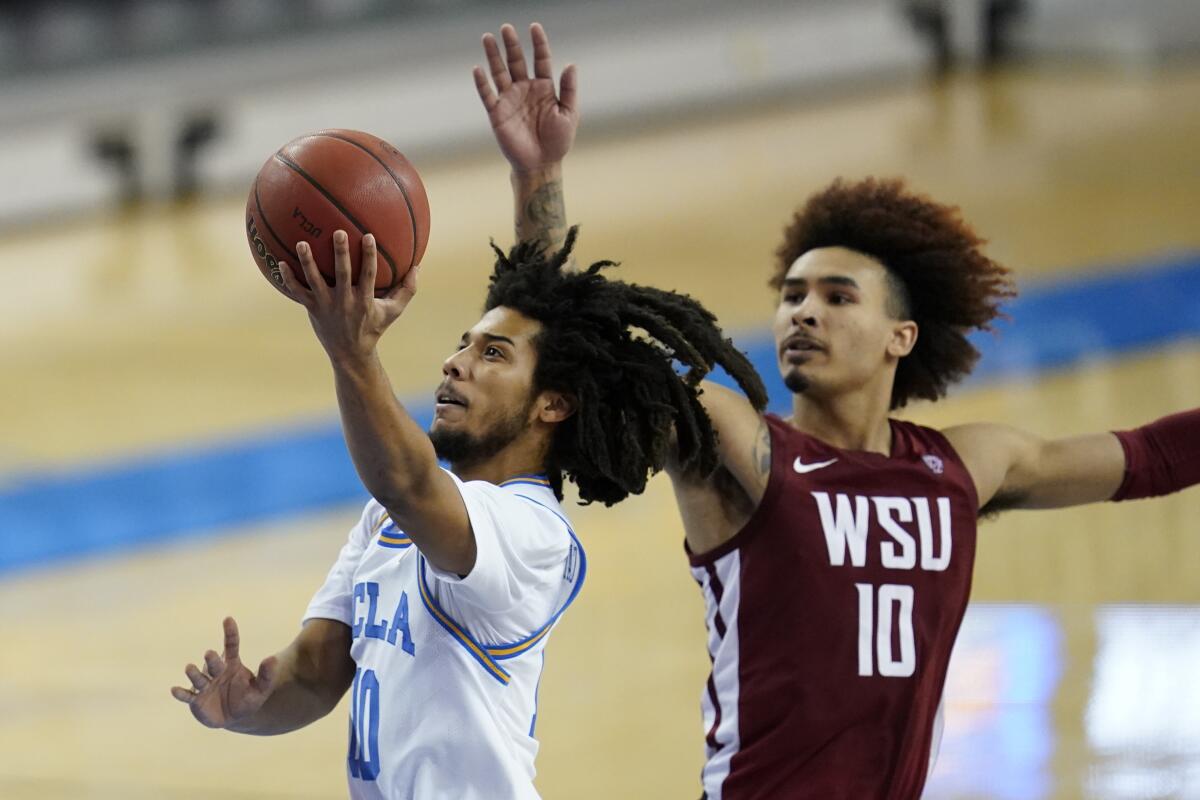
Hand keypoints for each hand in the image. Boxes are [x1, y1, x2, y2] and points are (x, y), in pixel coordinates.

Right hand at [171, 617, 278, 728]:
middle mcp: (216, 672)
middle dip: (211, 659)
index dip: (230, 633)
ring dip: (194, 673)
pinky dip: (181, 693)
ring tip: (189, 668)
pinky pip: (187, 696)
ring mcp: (205, 685)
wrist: (234, 718)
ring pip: (198, 677)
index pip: (231, 646)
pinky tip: (174, 690)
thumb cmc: (247, 699)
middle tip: (210, 654)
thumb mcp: (261, 689)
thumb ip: (266, 675)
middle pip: (213, 662)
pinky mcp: (196, 700)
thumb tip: (272, 659)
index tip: (228, 619)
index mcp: (232, 665)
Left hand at [279, 229, 419, 361]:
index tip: (368, 236)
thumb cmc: (373, 327)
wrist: (350, 353)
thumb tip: (418, 266)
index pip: (368, 274)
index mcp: (364, 300)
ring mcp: (326, 305)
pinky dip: (288, 278)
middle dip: (340, 253)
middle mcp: (345, 301)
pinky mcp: (312, 308)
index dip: (369, 256)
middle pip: (342, 274)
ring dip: (307, 262)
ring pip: (314, 281)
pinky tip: (280, 262)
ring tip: (302, 243)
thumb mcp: (393, 312)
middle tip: (338, 232)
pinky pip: (297, 291)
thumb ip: (407, 290)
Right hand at [475, 22, 577, 172]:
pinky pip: (488, 95)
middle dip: (511, 44)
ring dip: (494, 56)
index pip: (541, 59)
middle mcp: (525, 89)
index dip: (538, 43)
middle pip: (517, 61)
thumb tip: (571, 64)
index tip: (534, 27)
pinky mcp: (497, 113)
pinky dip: (482, 82)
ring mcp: (510, 99)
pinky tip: (478, 68)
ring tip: (488, 38)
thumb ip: (569, 89)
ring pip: (500, 72)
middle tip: (506, 28)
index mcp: (544, 87)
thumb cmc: (558, 141)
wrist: (542, 165)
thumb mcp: (569, 114)